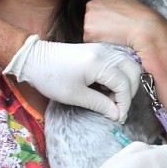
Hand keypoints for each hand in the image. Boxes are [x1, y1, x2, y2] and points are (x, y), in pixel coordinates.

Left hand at [3, 35, 140, 121]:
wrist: (34, 59)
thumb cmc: (51, 78)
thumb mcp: (75, 96)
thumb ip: (100, 104)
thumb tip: (117, 114)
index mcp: (100, 63)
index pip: (124, 84)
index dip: (124, 104)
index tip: (118, 118)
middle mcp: (106, 53)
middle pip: (133, 72)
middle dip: (130, 92)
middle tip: (118, 108)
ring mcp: (103, 49)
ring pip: (129, 65)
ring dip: (127, 83)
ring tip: (112, 99)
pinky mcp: (99, 50)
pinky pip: (119, 62)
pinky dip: (120, 75)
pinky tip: (107, 88)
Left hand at [84, 0, 166, 52]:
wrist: (142, 27)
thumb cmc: (138, 14)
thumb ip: (111, 2)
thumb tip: (109, 9)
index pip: (94, 8)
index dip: (101, 18)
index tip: (110, 23)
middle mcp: (91, 4)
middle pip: (89, 18)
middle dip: (97, 25)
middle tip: (111, 30)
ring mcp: (87, 18)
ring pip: (88, 30)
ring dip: (96, 35)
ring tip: (112, 36)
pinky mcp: (88, 33)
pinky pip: (89, 41)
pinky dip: (97, 43)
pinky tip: (109, 40)